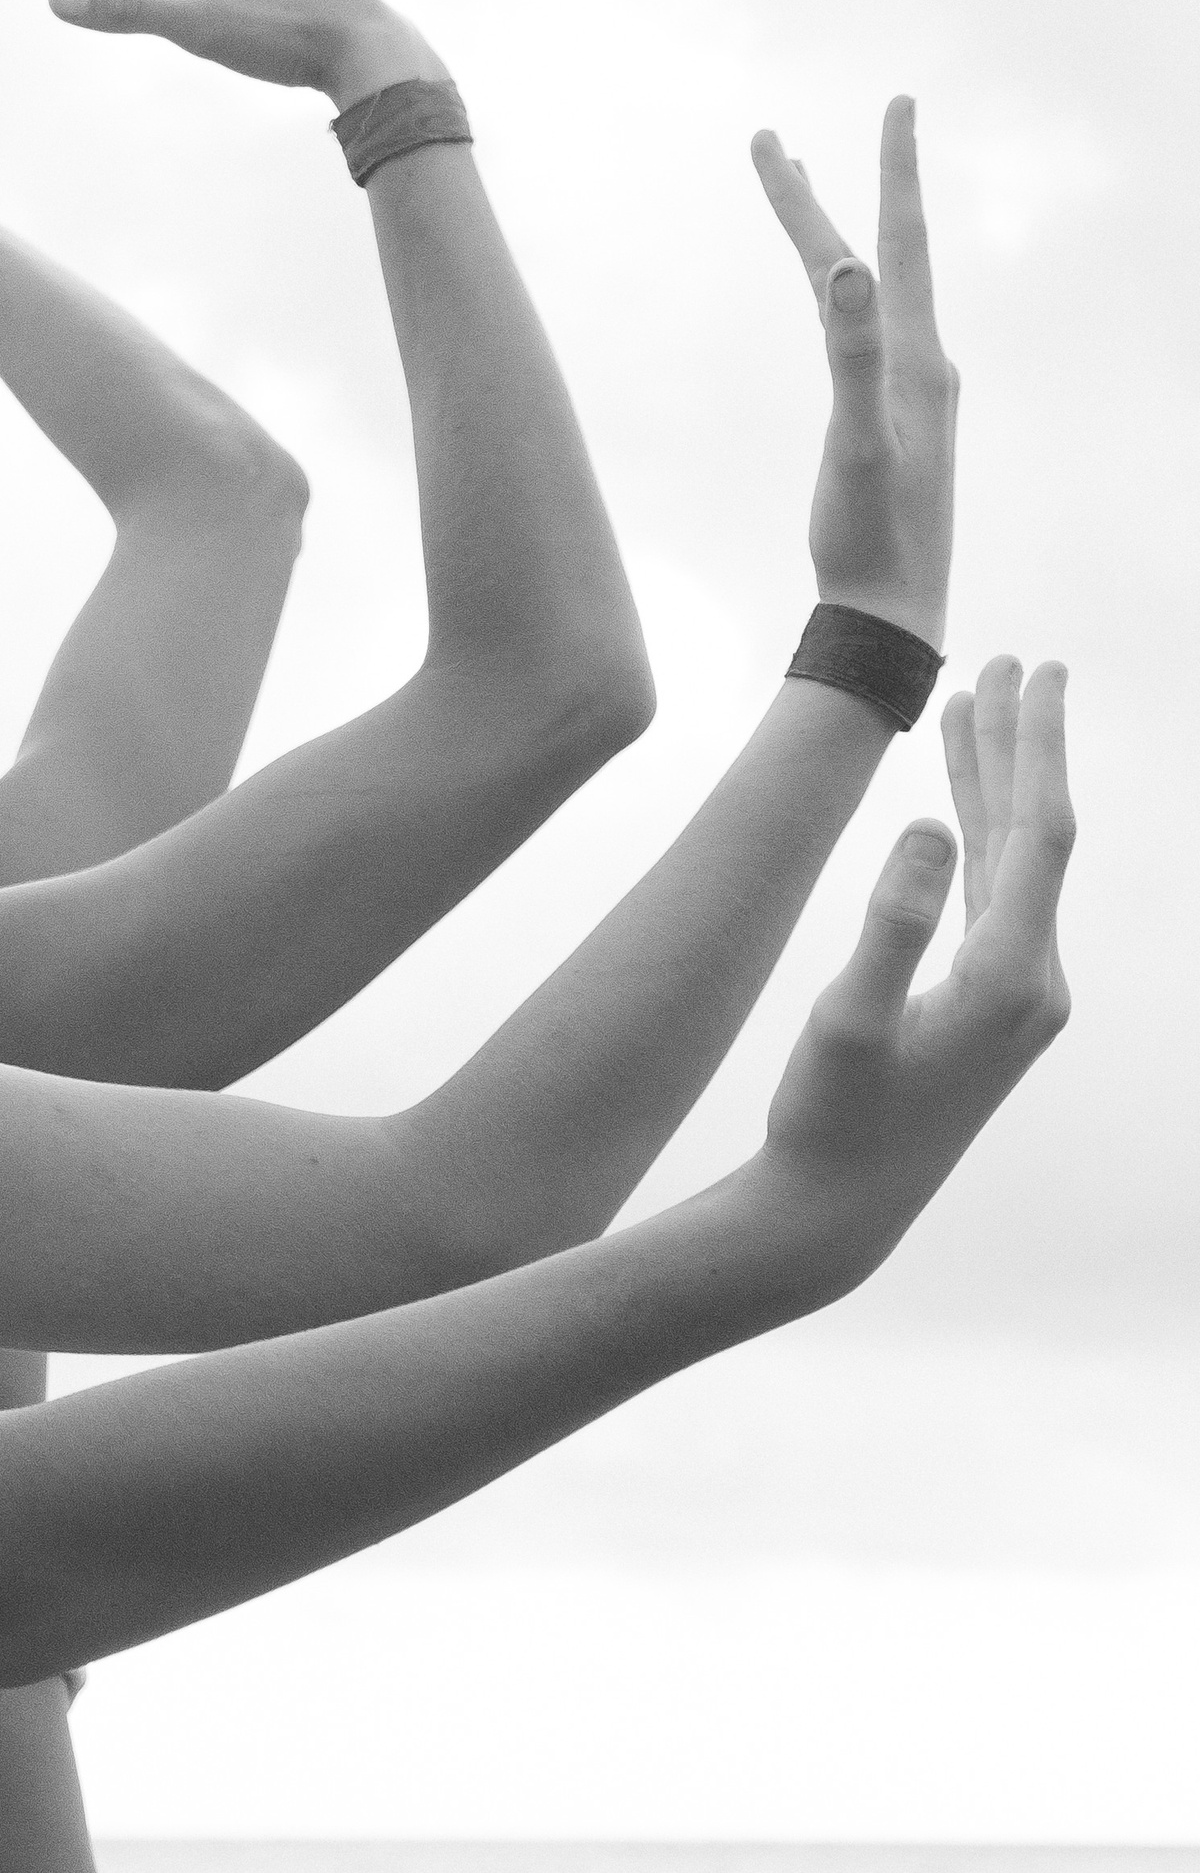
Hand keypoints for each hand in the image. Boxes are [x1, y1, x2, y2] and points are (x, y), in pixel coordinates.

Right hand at [753, 99, 956, 646]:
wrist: (893, 615)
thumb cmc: (873, 538)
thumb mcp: (860, 444)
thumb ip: (853, 356)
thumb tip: (844, 270)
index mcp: (917, 359)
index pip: (896, 244)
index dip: (892, 171)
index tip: (897, 101)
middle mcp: (920, 363)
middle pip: (870, 256)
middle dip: (826, 192)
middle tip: (776, 141)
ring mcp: (906, 391)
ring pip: (862, 291)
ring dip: (829, 237)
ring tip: (801, 192)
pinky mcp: (886, 419)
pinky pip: (858, 332)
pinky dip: (835, 295)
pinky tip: (831, 297)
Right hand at [753, 658, 1071, 1297]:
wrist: (838, 1211)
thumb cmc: (832, 1121)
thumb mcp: (847, 1021)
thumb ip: (892, 921)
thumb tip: (928, 825)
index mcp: (1011, 977)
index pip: (1041, 833)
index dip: (1037, 745)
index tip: (1033, 672)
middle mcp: (1035, 982)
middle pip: (1038, 835)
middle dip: (1022, 746)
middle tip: (1015, 661)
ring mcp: (1020, 997)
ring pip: (1014, 863)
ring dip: (994, 784)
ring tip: (973, 705)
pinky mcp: (993, 1008)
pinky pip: (994, 898)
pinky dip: (977, 839)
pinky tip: (954, 807)